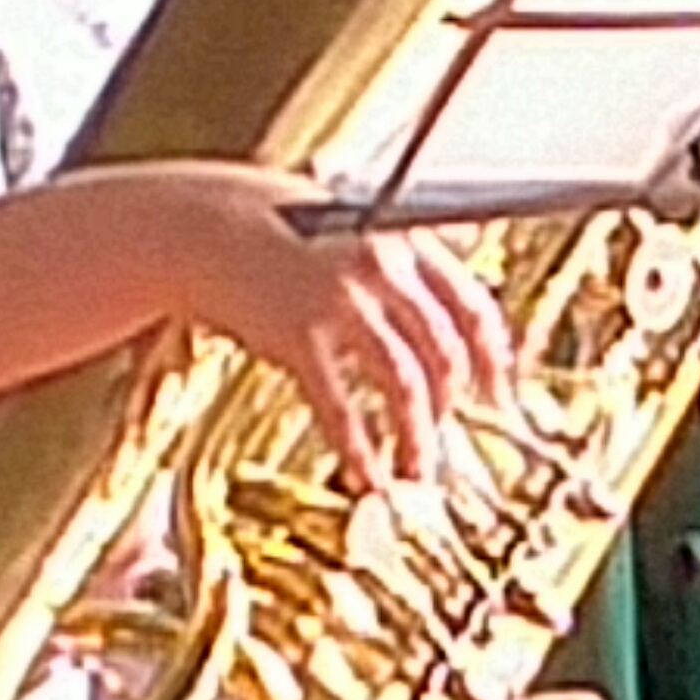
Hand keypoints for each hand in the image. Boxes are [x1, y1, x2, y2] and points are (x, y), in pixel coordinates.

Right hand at [136, 165, 511, 482]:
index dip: (492, 360)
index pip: (473, 307)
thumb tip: (458, 295)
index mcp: (406, 239)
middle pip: (444, 353)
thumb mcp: (356, 226)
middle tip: (441, 436)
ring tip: (414, 470)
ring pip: (407, 385)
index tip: (497, 396)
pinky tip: (364, 474)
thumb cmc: (279, 228)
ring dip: (416, 437)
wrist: (203, 227)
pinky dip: (359, 448)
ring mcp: (342, 300)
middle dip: (449, 406)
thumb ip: (406, 258)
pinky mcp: (299, 335)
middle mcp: (383, 267)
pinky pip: (343, 407)